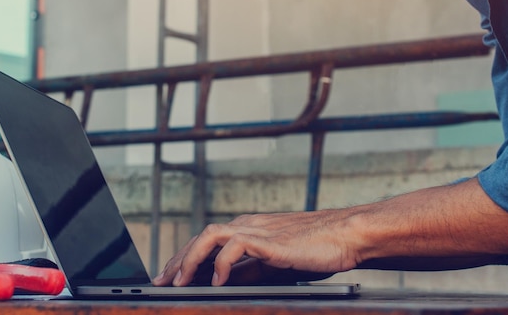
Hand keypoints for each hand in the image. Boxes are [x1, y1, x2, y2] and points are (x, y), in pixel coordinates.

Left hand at [152, 210, 360, 286]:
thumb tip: (224, 280)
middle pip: (201, 237)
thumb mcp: (273, 263)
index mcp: (248, 228)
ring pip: (210, 235)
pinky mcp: (270, 240)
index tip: (169, 277)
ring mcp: (257, 230)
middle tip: (162, 281)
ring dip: (191, 258)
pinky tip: (217, 281)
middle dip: (178, 260)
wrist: (345, 235)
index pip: (206, 241)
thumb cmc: (315, 248)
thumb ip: (249, 267)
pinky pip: (235, 245)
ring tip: (181, 281)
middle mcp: (248, 225)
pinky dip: (222, 263)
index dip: (184, 258)